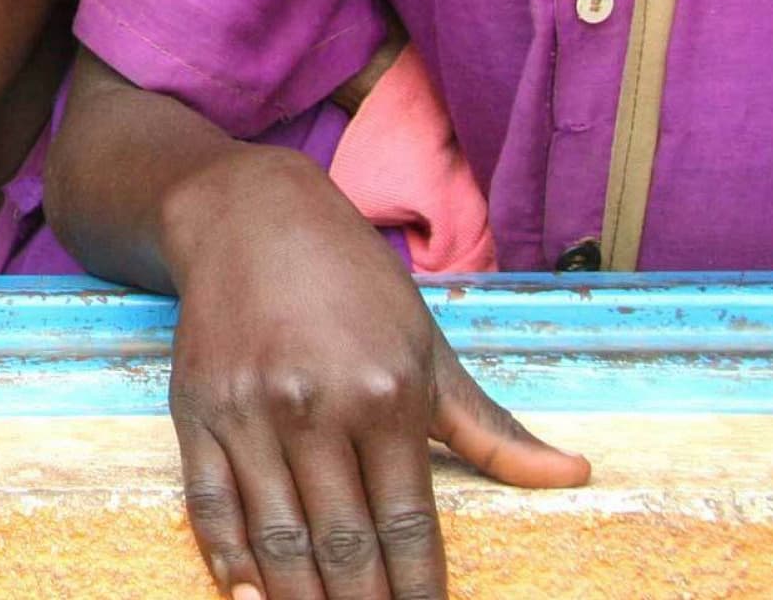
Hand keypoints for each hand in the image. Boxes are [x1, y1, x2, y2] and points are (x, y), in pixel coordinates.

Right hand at [163, 149, 586, 599]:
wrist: (248, 211)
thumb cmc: (351, 278)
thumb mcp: (427, 345)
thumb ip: (489, 426)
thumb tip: (576, 474)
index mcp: (384, 394)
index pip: (409, 531)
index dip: (421, 596)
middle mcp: (315, 406)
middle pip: (346, 549)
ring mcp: (249, 409)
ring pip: (280, 540)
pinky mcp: (196, 408)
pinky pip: (210, 505)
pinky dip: (230, 561)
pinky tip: (252, 598)